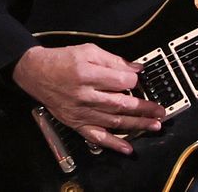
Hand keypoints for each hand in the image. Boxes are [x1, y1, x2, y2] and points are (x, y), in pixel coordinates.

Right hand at [12, 43, 165, 154]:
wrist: (36, 73)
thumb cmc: (62, 60)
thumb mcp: (88, 50)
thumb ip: (113, 60)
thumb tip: (136, 69)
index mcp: (88, 74)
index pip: (121, 82)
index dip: (134, 81)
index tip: (140, 80)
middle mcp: (85, 96)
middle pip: (121, 104)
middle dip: (144, 109)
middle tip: (160, 111)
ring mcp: (81, 112)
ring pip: (113, 121)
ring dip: (136, 125)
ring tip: (154, 125)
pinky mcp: (76, 123)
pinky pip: (96, 137)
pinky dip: (113, 144)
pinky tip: (128, 148)